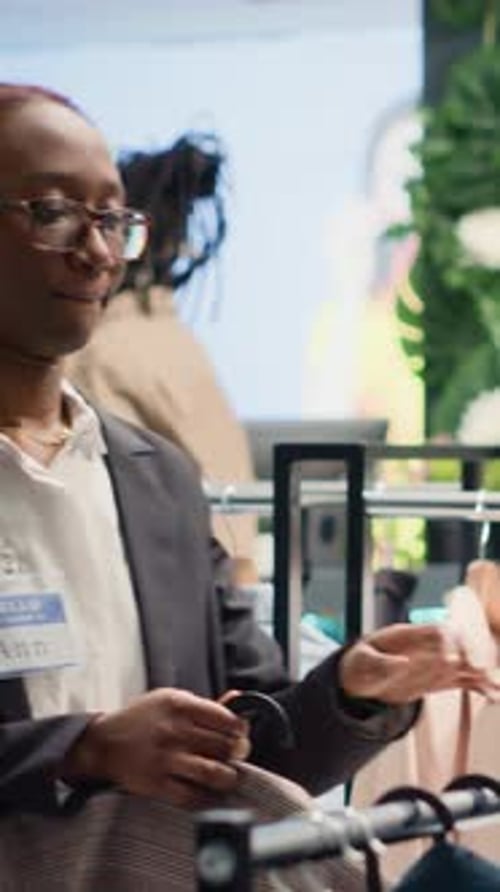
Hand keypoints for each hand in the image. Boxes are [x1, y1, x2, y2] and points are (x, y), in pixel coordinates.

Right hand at [62, 688, 249, 808]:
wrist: (104, 742)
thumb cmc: (144, 719)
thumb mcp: (171, 700)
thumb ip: (205, 704)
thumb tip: (238, 699)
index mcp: (178, 705)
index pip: (225, 718)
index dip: (240, 729)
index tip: (241, 733)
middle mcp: (173, 731)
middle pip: (223, 746)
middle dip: (237, 753)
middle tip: (237, 755)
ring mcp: (165, 759)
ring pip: (212, 773)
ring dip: (228, 777)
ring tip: (229, 776)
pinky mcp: (156, 784)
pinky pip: (191, 796)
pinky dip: (206, 798)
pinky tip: (209, 792)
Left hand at [338, 623, 499, 704]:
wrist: (359, 677)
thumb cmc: (360, 665)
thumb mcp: (362, 663)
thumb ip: (381, 664)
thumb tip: (404, 663)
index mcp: (407, 636)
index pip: (436, 631)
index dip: (447, 642)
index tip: (452, 659)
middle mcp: (426, 646)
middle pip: (457, 643)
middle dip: (470, 655)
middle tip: (480, 670)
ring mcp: (433, 662)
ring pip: (463, 663)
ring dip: (480, 672)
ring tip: (494, 684)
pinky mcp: (437, 679)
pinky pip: (461, 680)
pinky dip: (477, 686)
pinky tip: (491, 693)